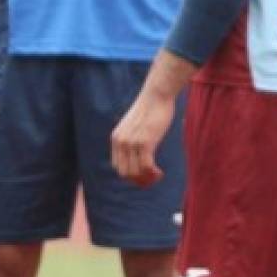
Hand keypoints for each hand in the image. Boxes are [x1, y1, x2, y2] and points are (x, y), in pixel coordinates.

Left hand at [111, 50, 195, 187]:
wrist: (156, 96)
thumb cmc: (149, 110)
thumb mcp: (134, 127)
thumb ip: (132, 141)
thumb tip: (138, 159)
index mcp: (116, 138)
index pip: (117, 167)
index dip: (131, 175)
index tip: (143, 175)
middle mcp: (120, 142)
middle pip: (125, 173)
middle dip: (139, 180)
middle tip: (152, 177)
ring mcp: (131, 142)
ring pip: (136, 173)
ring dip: (147, 178)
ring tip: (157, 174)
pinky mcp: (144, 142)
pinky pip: (146, 167)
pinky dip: (153, 173)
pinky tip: (160, 172)